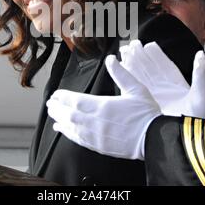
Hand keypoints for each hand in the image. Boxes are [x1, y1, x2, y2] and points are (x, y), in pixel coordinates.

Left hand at [46, 56, 160, 159]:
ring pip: (71, 127)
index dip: (63, 97)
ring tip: (52, 114)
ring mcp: (96, 135)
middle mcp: (95, 121)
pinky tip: (62, 130)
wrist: (154, 139)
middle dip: (58, 108)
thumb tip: (111, 59)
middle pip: (69, 114)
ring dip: (60, 120)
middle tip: (49, 104)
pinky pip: (78, 139)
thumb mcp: (136, 88)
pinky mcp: (99, 146)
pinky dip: (67, 133)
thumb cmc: (146, 114)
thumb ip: (121, 73)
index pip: (76, 100)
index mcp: (103, 105)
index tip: (56, 94)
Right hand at [119, 40, 204, 117]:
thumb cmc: (195, 119)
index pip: (164, 65)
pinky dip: (128, 77)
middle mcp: (162, 89)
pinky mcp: (144, 103)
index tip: (148, 45)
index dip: (156, 55)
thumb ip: (199, 74)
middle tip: (131, 44)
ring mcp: (152, 95)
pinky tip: (123, 67)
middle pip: (149, 68)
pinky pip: (134, 87)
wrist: (182, 138)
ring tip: (125, 51)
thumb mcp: (200, 95)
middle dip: (140, 56)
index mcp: (176, 85)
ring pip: (140, 75)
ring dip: (133, 63)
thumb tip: (200, 55)